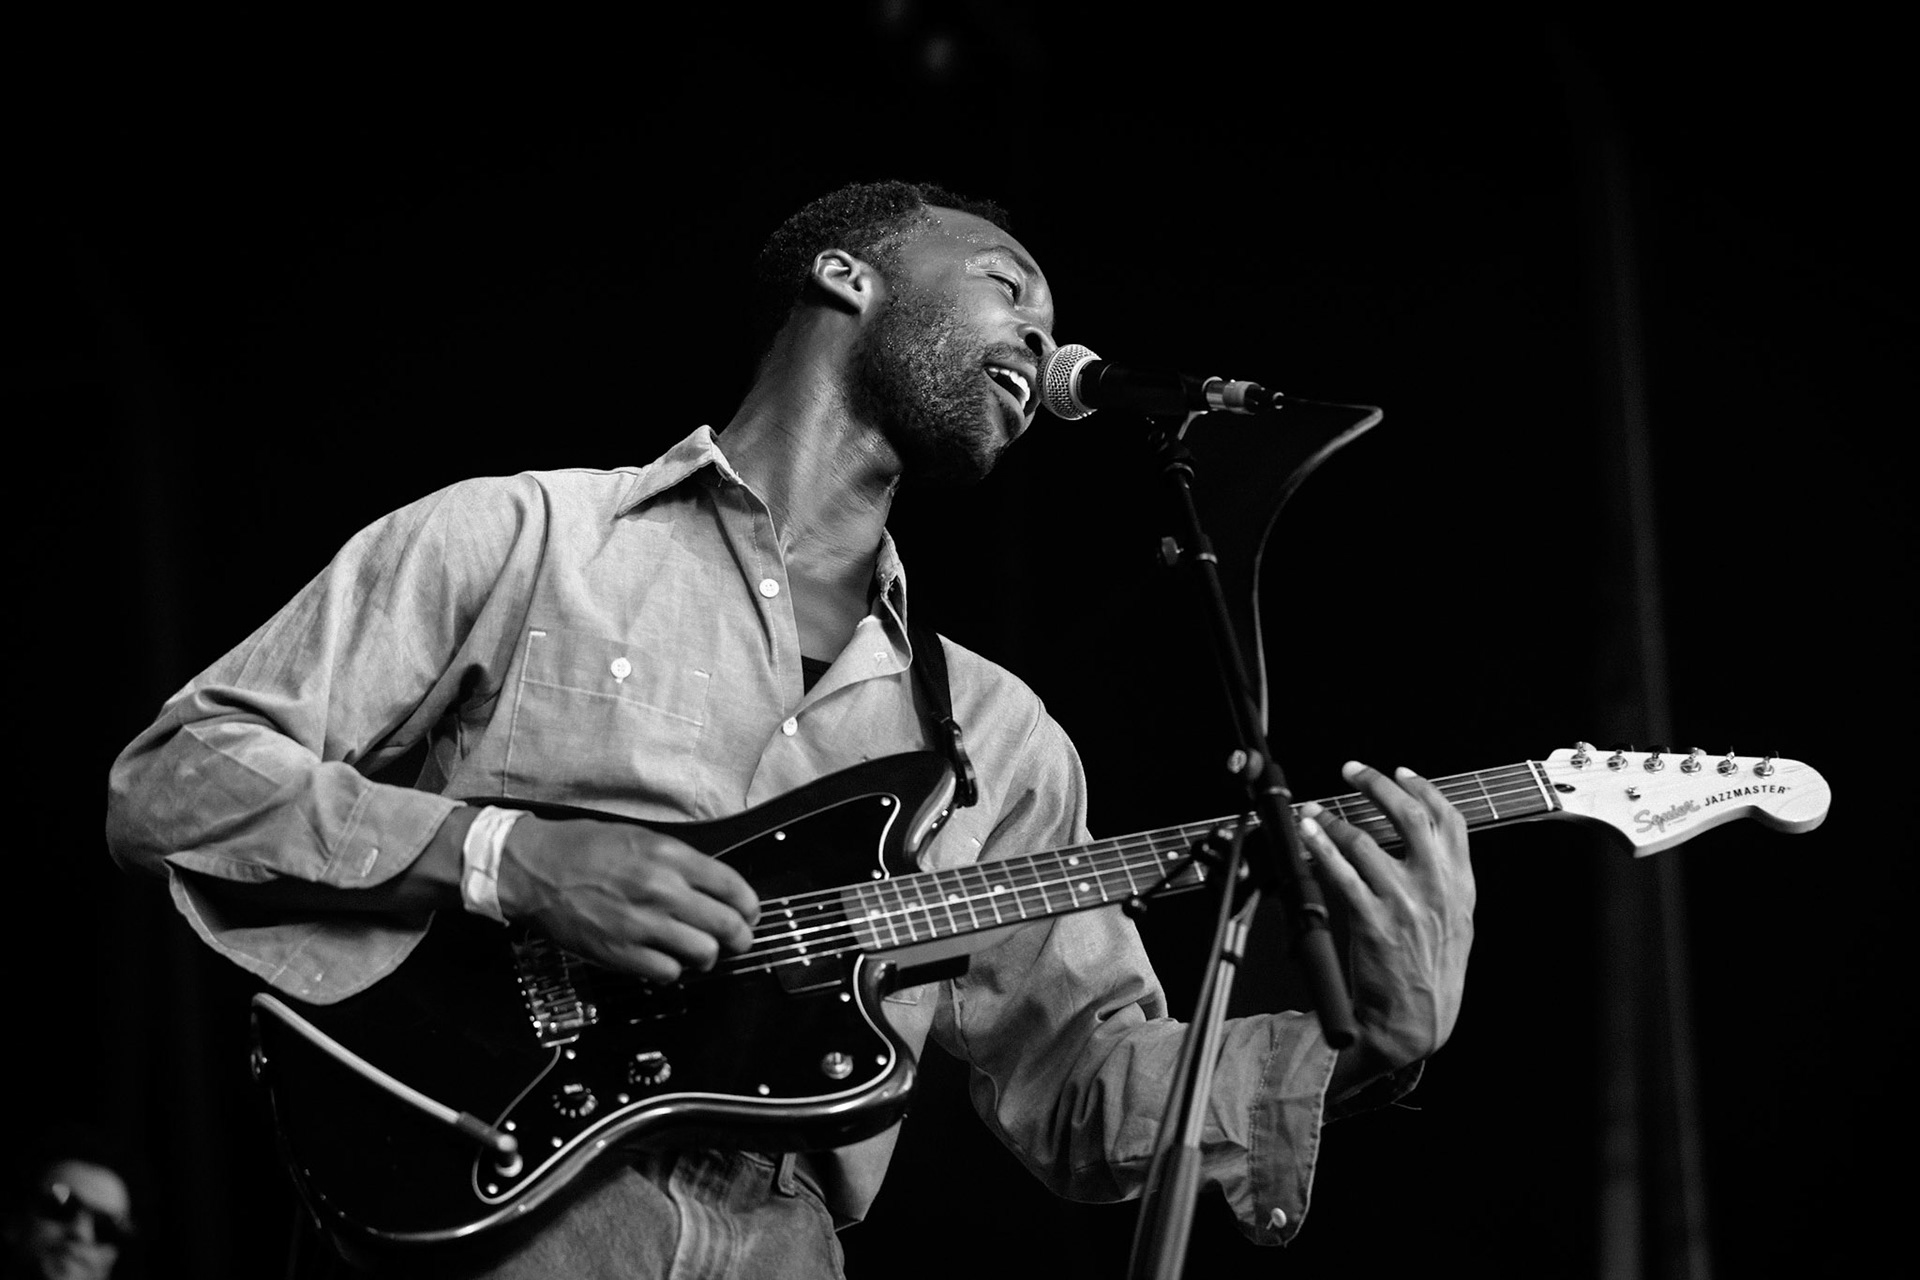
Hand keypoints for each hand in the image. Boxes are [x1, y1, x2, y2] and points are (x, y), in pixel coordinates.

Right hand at [497, 816, 760, 983]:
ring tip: (700, 951)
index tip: (750, 912)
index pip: (732, 886)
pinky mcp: (620, 953)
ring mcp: (642, 925)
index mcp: (669, 856)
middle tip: (739, 939)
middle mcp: (662, 890)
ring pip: (703, 953)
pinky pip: (668, 972)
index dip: (749, 905)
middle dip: (740, 936)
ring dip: (707, 955)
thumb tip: (712, 886)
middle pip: (726, 925)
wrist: (534, 869)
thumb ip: (679, 862)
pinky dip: (673, 969)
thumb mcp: (640, 838)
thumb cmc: (582, 848)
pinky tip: (665, 958)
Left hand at [1296, 760, 1475, 1090]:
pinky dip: (1321, 846)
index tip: (1401, 771)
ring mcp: (1405, 903)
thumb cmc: (1431, 971)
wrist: (1417, 1021)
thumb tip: (1424, 838)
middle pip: (1409, 815)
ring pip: (1367, 840)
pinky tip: (1309, 834)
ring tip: (1317, 809)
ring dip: (1335, 817)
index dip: (1423, 788)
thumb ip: (1445, 879)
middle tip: (1351, 770)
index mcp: (1461, 885)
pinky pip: (1341, 872)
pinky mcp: (1373, 921)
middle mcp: (1437, 888)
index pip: (1450, 820)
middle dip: (1377, 783)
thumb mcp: (1456, 921)